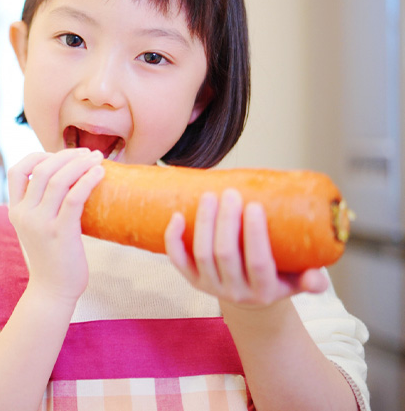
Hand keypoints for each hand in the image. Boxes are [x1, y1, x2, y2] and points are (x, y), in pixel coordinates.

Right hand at [6, 148, 104, 304]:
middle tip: (87, 152)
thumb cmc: (53, 257)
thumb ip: (41, 205)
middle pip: (41, 170)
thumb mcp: (36, 227)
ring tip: (98, 158)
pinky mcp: (60, 233)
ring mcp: (40, 224)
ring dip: (80, 164)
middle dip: (66, 156)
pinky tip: (100, 173)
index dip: (38, 156)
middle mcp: (23, 214)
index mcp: (15, 210)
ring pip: (57, 180)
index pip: (17, 170)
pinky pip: (73, 198)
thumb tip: (67, 178)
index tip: (60, 156)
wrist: (53, 290)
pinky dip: (88, 180)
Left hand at [164, 188, 328, 310]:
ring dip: (203, 223)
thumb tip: (318, 278)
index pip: (258, 262)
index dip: (254, 234)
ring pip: (202, 254)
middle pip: (225, 254)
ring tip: (210, 196)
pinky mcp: (192, 281)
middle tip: (230, 193)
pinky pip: (178, 260)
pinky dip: (174, 238)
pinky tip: (177, 215)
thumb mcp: (299, 281)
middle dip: (226, 221)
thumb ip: (312, 280)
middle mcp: (235, 292)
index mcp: (265, 291)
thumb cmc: (280, 279)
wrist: (251, 299)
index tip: (253, 204)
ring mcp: (210, 287)